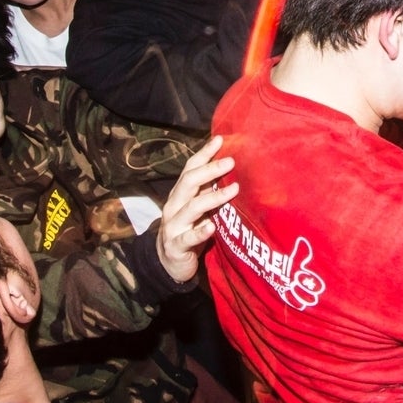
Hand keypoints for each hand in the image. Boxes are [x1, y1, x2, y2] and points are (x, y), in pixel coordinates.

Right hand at [155, 136, 235, 283]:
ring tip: (234, 190)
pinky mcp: (176, 246)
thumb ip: (207, 190)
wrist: (168, 263)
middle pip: (189, 183)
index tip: (220, 139)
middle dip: (210, 170)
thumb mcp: (196, 207)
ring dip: (213, 197)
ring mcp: (173, 226)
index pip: (190, 169)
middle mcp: (174, 206)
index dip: (204, 153)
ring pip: (191, 208)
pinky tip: (212, 227)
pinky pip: (188, 238)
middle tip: (231, 162)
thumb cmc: (188, 229)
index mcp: (180, 194)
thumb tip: (227, 166)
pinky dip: (199, 232)